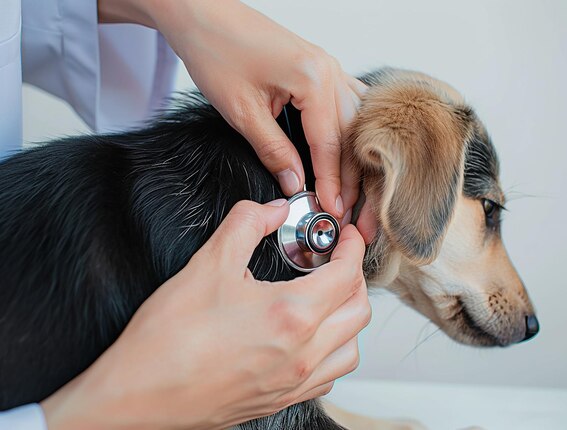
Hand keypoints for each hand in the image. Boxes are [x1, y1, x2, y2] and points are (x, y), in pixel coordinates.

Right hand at [41, 199, 370, 429]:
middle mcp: (301, 355)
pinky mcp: (279, 399)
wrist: (138, 394)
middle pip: (358, 311)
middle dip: (355, 277)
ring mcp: (293, 383)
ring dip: (348, 318)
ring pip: (350, 349)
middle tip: (337, 260)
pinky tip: (311, 338)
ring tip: (328, 298)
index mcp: (290, 317)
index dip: (352, 247)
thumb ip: (246, 224)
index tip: (346, 236)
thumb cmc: (169, 338)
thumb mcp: (207, 263)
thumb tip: (271, 210)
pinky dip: (332, 351)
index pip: (346, 275)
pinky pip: (328, 377)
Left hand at [98, 0, 376, 241]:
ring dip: (353, 156)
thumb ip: (274, 151)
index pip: (330, 143)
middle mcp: (328, 70)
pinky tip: (349, 148)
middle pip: (350, 134)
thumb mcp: (243, 112)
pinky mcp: (319, 67)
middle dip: (350, 176)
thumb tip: (295, 183)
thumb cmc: (217, 52)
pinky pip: (348, 103)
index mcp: (312, 79)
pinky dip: (350, 131)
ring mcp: (328, 66)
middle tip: (345, 209)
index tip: (332, 210)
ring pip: (354, 121)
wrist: (203, 15)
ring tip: (350, 189)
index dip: (332, 182)